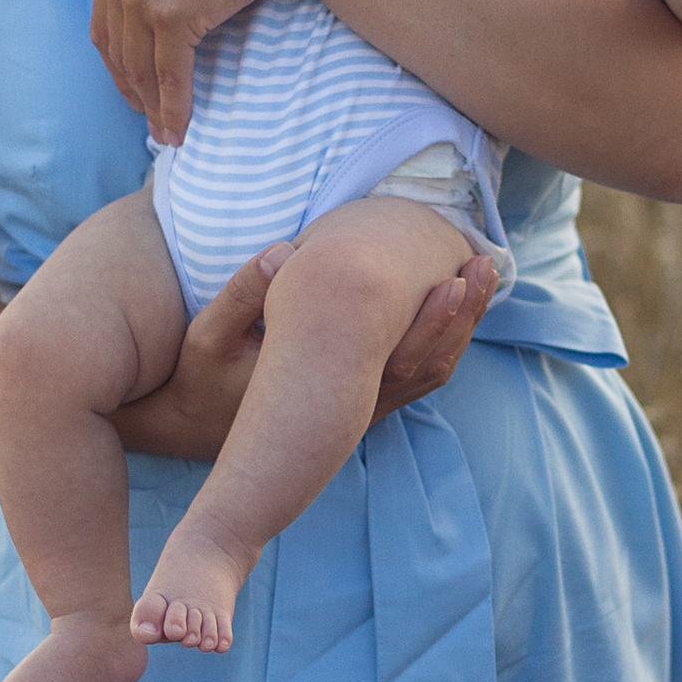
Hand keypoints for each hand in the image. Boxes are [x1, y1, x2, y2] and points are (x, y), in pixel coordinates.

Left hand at [92, 0, 356, 142]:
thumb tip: (163, 10)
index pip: (105, 31)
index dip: (120, 70)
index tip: (137, 94)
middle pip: (118, 56)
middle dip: (135, 95)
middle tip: (153, 124)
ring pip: (141, 71)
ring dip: (155, 111)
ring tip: (169, 135)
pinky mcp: (170, 14)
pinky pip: (169, 75)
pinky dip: (174, 108)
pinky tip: (181, 129)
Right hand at [111, 237, 501, 457]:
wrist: (195, 429)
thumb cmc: (202, 379)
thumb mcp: (208, 337)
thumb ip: (243, 294)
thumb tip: (280, 252)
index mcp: (325, 390)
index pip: (397, 357)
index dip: (435, 320)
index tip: (458, 277)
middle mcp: (350, 403)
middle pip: (429, 362)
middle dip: (464, 315)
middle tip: (486, 263)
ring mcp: (358, 407)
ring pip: (428, 370)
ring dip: (460, 325)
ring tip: (482, 273)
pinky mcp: (359, 404)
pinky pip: (414, 374)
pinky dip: (442, 338)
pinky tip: (454, 300)